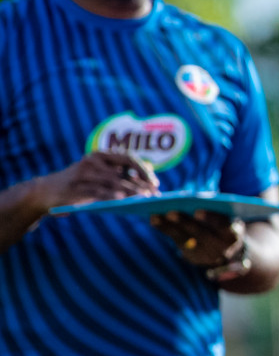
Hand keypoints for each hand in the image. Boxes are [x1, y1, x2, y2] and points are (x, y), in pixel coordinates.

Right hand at [29, 152, 158, 208]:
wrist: (46, 191)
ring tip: (144, 198)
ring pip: (112, 181)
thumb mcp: (98, 175)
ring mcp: (83, 173)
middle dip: (141, 183)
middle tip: (154, 194)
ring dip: (130, 190)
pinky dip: (111, 195)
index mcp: (101, 155)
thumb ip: (117, 175)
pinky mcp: (75, 186)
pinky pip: (97, 191)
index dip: (144, 169)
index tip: (155, 182)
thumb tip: (145, 183)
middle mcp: (93, 160)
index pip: (128, 158)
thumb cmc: (79, 184)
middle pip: (123, 171)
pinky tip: (122, 200)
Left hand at [150, 210, 246, 270]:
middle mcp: (220, 247)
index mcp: (233, 234)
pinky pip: (176, 243)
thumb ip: (219, 211)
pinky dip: (165, 230)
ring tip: (156, 215)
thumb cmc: (226, 225)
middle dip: (185, 222)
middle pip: (200, 234)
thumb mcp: (228, 220)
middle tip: (171, 212)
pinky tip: (154, 219)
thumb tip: (198, 196)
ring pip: (185, 239)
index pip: (223, 226)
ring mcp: (205, 255)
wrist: (228, 250)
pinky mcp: (192, 257)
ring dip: (170, 226)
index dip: (211, 219)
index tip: (198, 211)